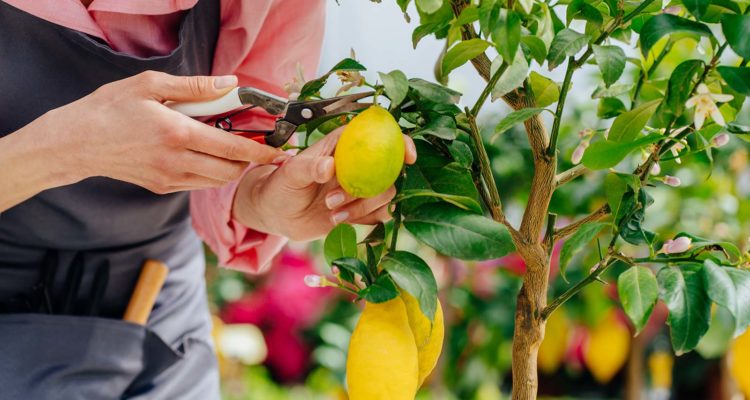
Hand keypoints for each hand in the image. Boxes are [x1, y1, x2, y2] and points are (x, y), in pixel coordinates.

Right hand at [37, 71, 285, 193]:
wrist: (76, 143)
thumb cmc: (110, 109)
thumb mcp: (150, 85)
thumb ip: (195, 87)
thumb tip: (230, 84)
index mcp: (178, 135)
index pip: (232, 148)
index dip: (260, 151)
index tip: (278, 151)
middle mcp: (177, 162)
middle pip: (230, 170)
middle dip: (249, 160)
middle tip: (255, 145)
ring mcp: (169, 179)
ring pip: (216, 181)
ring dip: (231, 167)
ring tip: (230, 148)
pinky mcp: (161, 188)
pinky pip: (198, 184)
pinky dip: (210, 173)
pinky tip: (205, 155)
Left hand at [232, 127, 416, 240]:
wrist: (275, 214)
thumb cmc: (280, 185)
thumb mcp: (289, 173)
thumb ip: (308, 167)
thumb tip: (329, 166)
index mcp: (344, 145)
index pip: (380, 136)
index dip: (401, 142)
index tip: (407, 156)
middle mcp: (358, 164)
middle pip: (389, 170)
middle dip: (370, 188)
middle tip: (334, 199)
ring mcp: (361, 187)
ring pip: (385, 194)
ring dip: (362, 207)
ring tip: (331, 212)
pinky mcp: (360, 210)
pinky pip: (379, 215)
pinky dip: (364, 220)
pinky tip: (339, 222)